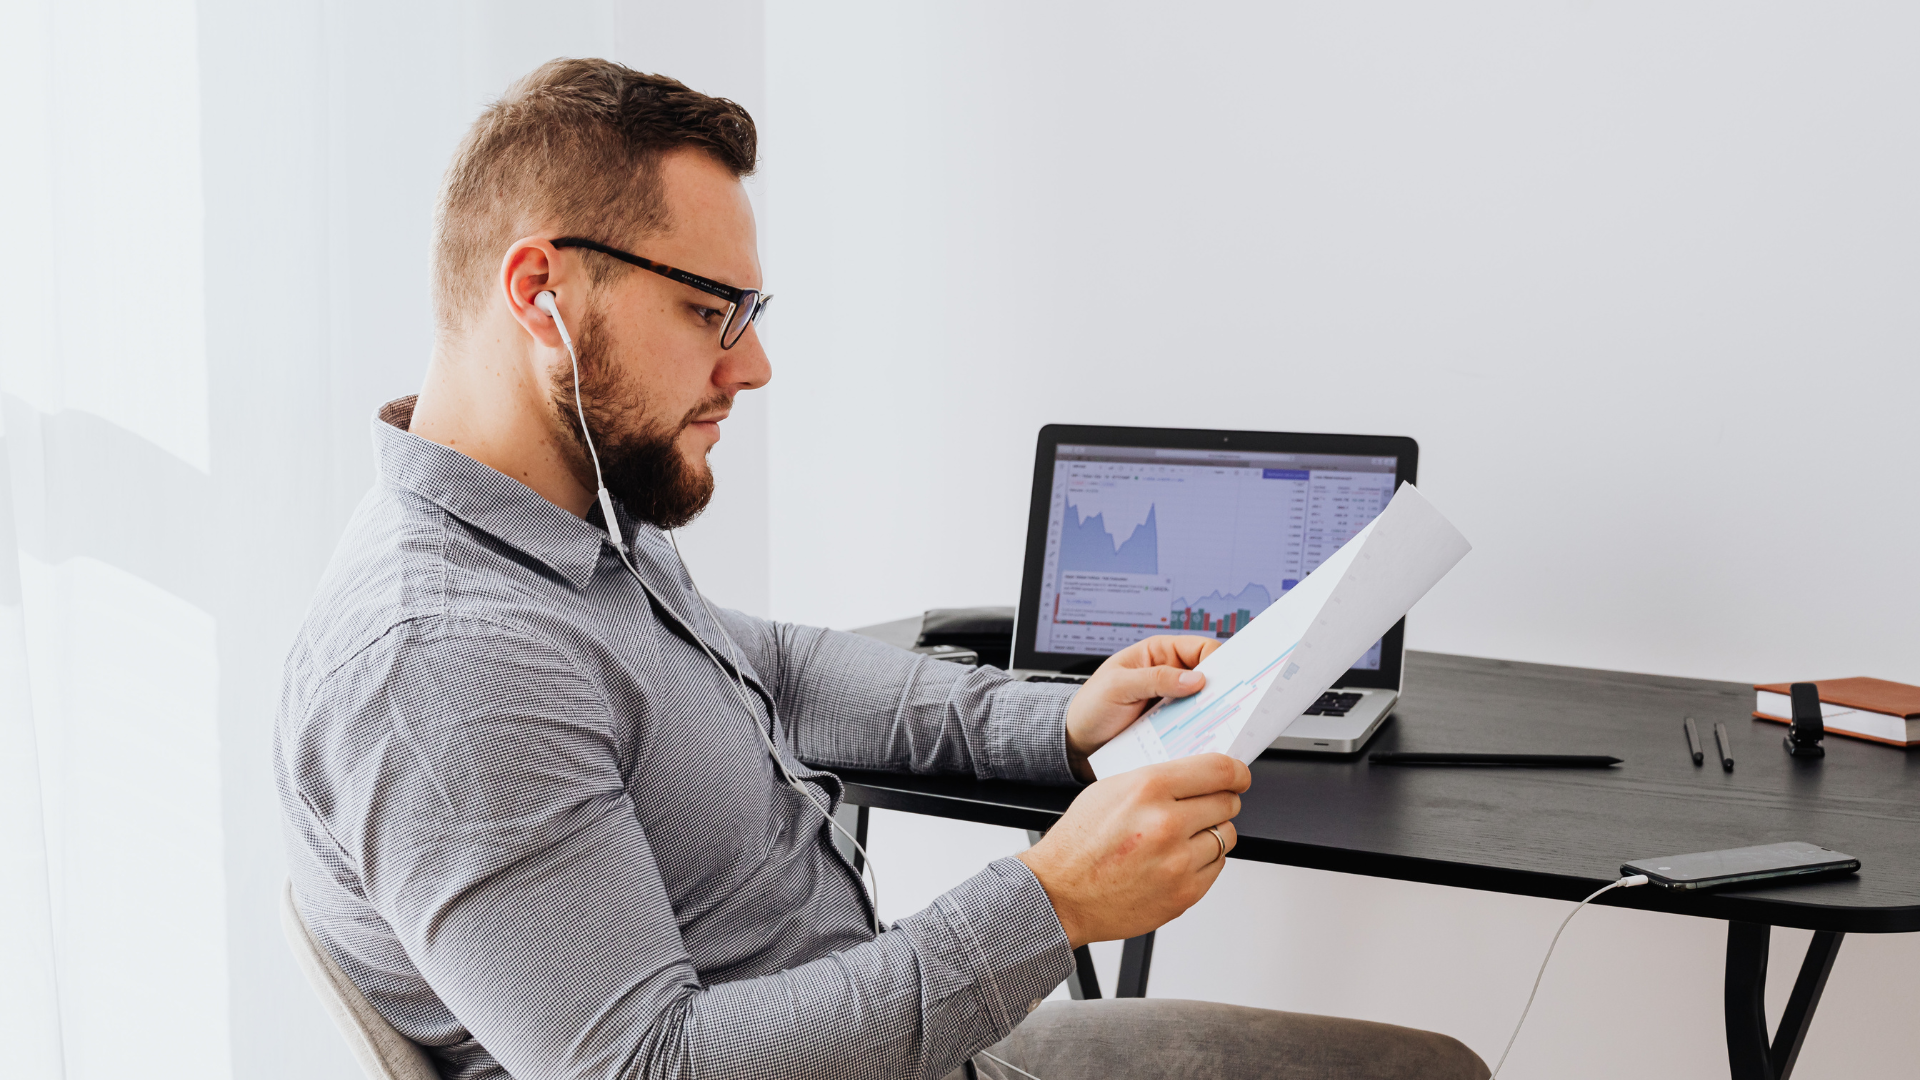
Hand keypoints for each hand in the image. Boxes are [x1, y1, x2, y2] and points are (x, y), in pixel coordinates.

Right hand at [1017, 753, 1249, 947]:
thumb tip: (1197, 774)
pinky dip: (1204, 860)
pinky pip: (1217, 866)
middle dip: (1221, 801)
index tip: (1237, 776)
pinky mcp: (1184, 893)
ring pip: (1226, 835)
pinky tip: (1176, 859)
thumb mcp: (1110, 790)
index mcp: (1148, 789)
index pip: (1219, 770)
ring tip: (1183, 837)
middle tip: (1204, 805)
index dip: (1235, 772)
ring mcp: (1178, 862)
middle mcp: (1166, 823)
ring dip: (1211, 832)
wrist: (1061, 895)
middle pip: (1227, 802)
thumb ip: (1157, 779)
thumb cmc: (1079, 844)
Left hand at [1064, 635, 1219, 780]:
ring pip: (1205, 704)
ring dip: (1211, 714)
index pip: (1201, 648)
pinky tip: (1202, 741)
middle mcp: (1170, 675)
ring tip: (1219, 726)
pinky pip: (1194, 726)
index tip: (1226, 680)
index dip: (1217, 661)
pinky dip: (1200, 732)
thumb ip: (1154, 679)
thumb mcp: (1117, 686)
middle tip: (1230, 705)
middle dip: (1221, 690)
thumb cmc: (1090, 707)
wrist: (1076, 743)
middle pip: (1210, 678)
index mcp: (1159, 653)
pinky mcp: (1172, 726)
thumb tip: (1195, 679)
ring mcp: (1172, 702)